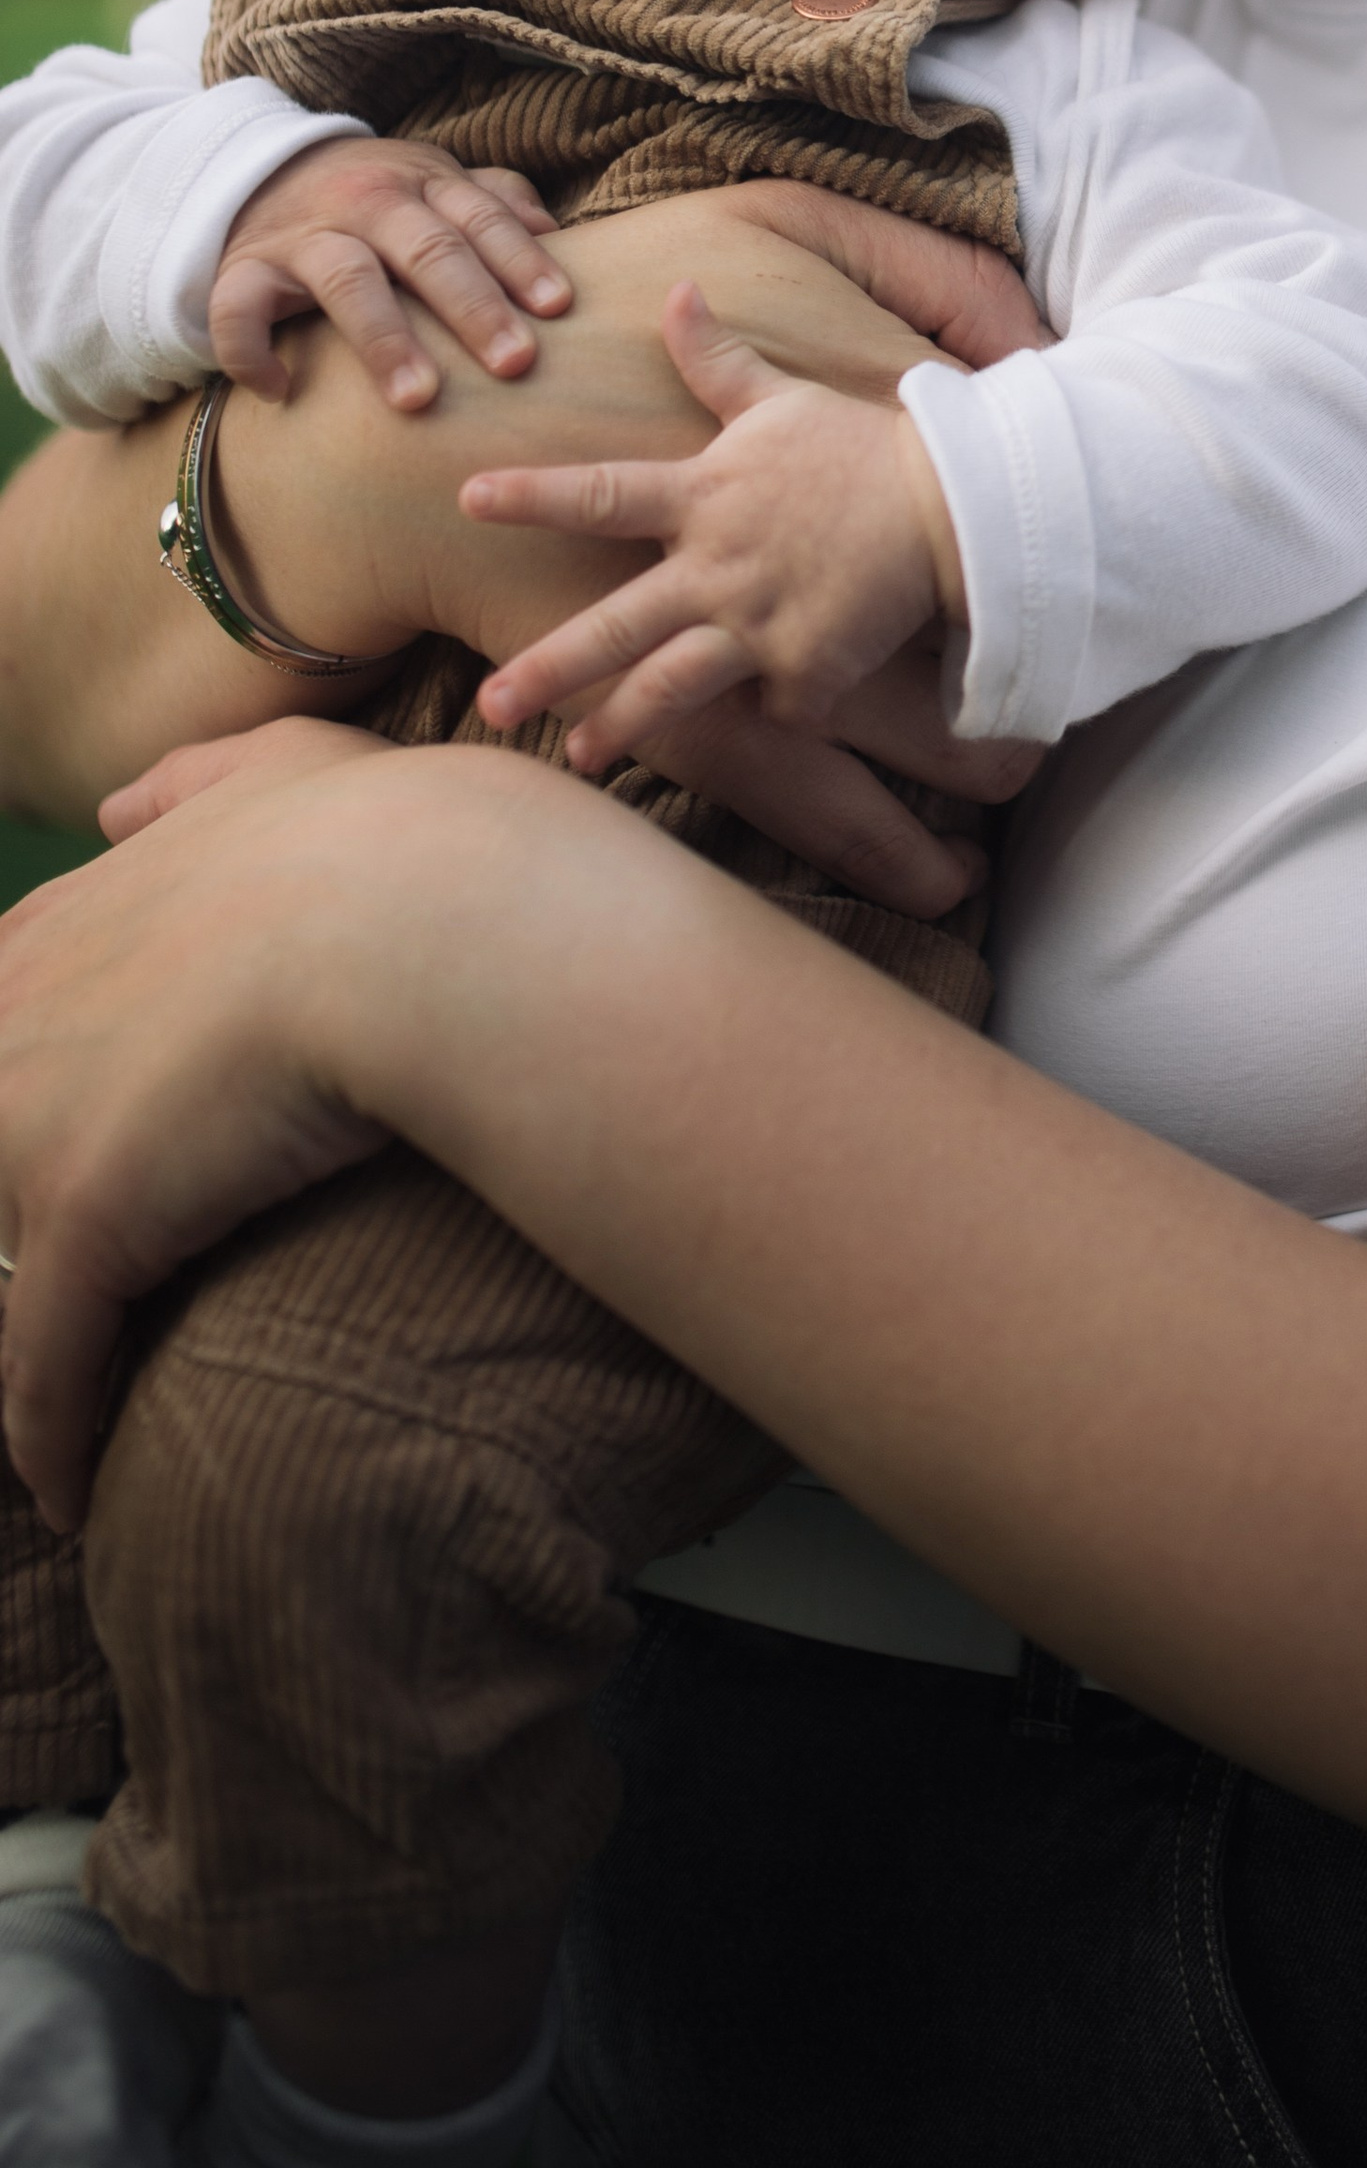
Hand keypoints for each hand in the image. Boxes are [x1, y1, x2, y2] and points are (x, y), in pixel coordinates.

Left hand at [0, 725, 404, 1525]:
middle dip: (13, 1208)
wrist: (437, 917)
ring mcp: (41, 1123)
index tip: (67, 1142)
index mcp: (78, 919)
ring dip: (20, 1328)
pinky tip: (63, 1486)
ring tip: (54, 1392)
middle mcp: (28, 1016)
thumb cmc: (403, 837)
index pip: (7, 1012)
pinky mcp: (88, 1225)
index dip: (29, 1088)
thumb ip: (204, 778)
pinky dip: (44, 1432)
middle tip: (56, 1265)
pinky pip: (39, 1363)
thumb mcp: (295, 767)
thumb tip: (124, 807)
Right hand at [213, 134, 570, 412]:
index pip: (480, 218)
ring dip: (384, 337)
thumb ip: (496, 205)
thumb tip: (558, 237)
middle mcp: (366, 202)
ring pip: (346, 279)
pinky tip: (281, 391)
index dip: (520, 260)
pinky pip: (238, 309)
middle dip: (471, 305)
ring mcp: (303, 235)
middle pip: (426, 249)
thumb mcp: (436, 185)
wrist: (261, 174)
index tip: (558, 308)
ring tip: (419, 398)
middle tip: (513, 362)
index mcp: (424, 183)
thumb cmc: (377, 200)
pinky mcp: (243, 269)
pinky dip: (251, 350)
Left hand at [466, 283, 966, 768]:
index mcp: (703, 494)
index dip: (532, 495)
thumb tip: (676, 290)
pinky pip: (776, 707)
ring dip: (621, 725)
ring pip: (673, 687)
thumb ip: (717, 359)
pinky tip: (779, 706)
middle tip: (491, 706)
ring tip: (576, 758)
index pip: (600, 491)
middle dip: (549, 669)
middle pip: (615, 626)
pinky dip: (774, 710)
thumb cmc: (861, 448)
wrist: (957, 505)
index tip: (467, 498)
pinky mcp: (811, 669)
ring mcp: (762, 622)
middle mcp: (719, 564)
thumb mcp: (782, 398)